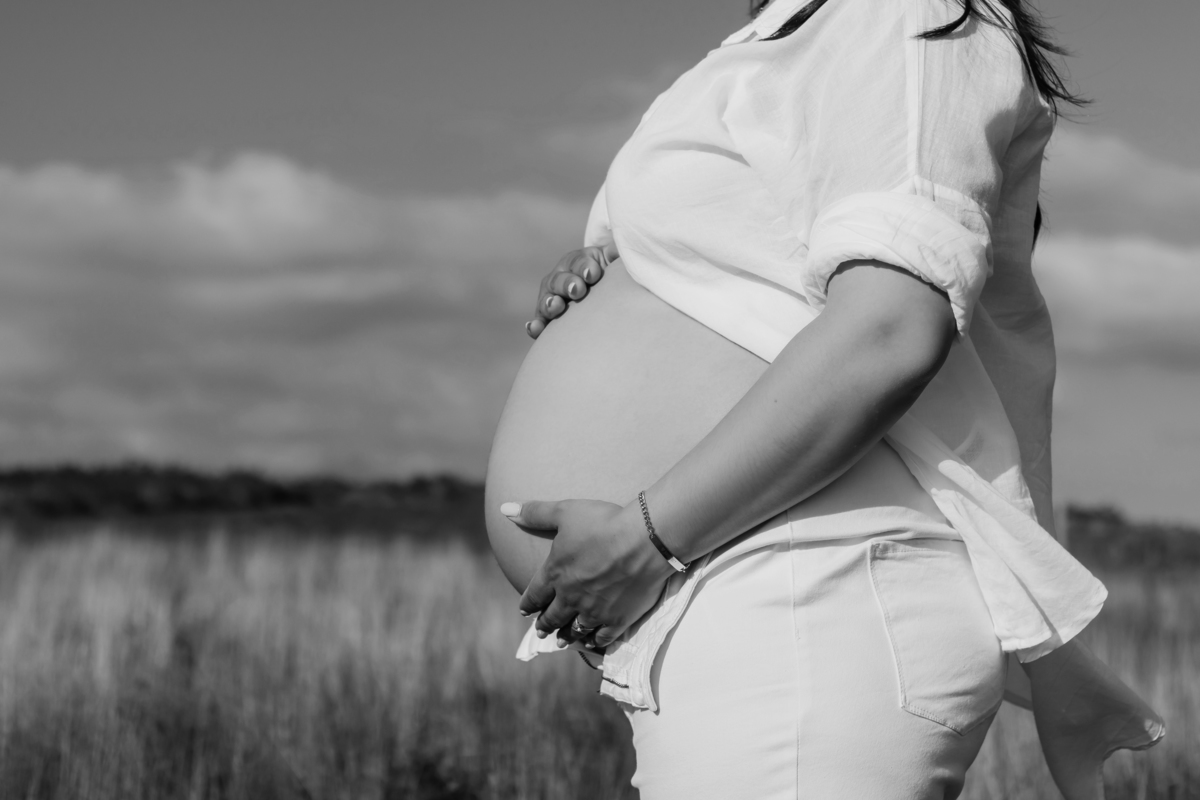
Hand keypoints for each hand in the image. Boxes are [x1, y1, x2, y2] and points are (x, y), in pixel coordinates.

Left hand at [503, 498, 675, 648]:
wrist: (644, 540)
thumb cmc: (603, 523)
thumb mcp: (565, 512)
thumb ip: (535, 513)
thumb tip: (504, 509)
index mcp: (555, 573)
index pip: (535, 594)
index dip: (528, 603)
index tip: (525, 611)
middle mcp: (571, 597)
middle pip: (553, 616)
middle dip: (545, 624)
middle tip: (540, 631)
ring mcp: (594, 611)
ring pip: (575, 630)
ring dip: (567, 636)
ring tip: (562, 641)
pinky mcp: (618, 619)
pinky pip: (602, 637)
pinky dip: (595, 641)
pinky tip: (593, 642)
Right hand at [525, 244, 615, 339]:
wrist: (603, 293)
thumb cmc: (611, 275)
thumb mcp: (614, 261)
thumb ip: (617, 254)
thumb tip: (622, 249)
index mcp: (578, 262)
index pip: (578, 261)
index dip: (584, 266)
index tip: (592, 274)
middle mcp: (561, 277)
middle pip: (560, 279)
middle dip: (567, 284)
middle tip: (578, 290)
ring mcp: (552, 296)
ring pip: (547, 299)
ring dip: (550, 303)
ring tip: (556, 306)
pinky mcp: (547, 317)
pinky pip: (539, 321)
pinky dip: (535, 325)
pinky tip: (534, 329)